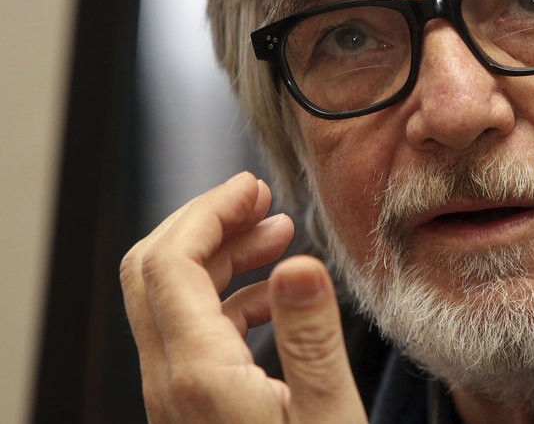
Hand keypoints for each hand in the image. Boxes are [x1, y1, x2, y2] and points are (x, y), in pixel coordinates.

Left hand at [119, 172, 367, 422]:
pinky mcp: (190, 407)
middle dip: (206, 221)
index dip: (210, 210)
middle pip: (153, 270)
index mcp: (199, 375)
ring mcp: (174, 396)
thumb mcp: (326, 414)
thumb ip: (312, 338)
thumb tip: (301, 264)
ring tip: (277, 236)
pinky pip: (190, 331)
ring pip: (169, 297)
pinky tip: (274, 294)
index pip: (170, 262)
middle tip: (259, 200)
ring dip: (219, 253)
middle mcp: (171, 383)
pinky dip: (226, 294)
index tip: (253, 187)